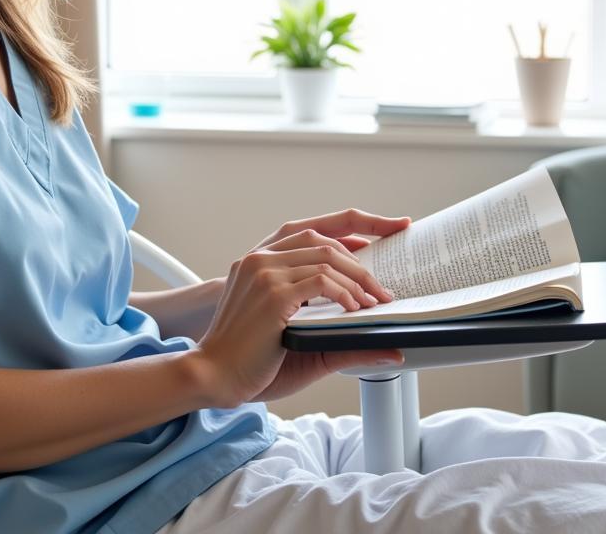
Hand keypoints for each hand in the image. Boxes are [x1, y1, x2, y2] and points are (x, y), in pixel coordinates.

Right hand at [194, 209, 410, 406]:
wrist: (214, 377)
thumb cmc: (252, 361)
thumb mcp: (302, 340)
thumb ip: (342, 336)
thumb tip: (391, 349)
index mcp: (261, 260)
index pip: (312, 230)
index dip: (351, 227)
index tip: (384, 230)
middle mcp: (261, 258)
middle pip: (324, 239)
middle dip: (363, 257)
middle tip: (384, 286)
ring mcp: (265, 272)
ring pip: (327, 258)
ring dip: (359, 279)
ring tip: (375, 300)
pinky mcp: (273, 294)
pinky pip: (322, 282)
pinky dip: (345, 293)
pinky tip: (354, 308)